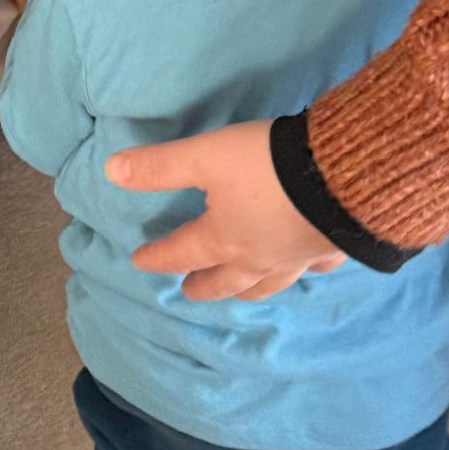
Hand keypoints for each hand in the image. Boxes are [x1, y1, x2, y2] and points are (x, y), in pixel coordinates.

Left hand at [105, 119, 344, 300]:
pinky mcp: (329, 247)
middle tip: (188, 291)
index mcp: (223, 237)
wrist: (338, 176)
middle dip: (203, 285)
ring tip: (239, 292)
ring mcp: (295, 258)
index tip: (139, 262)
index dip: (157, 257)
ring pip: (266, 284)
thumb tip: (110, 172)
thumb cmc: (265, 166)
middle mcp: (256, 257)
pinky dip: (309, 273)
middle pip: (224, 279)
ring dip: (247, 291)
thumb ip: (159, 166)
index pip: (181, 252)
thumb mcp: (204, 156)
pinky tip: (311, 270)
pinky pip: (315, 269)